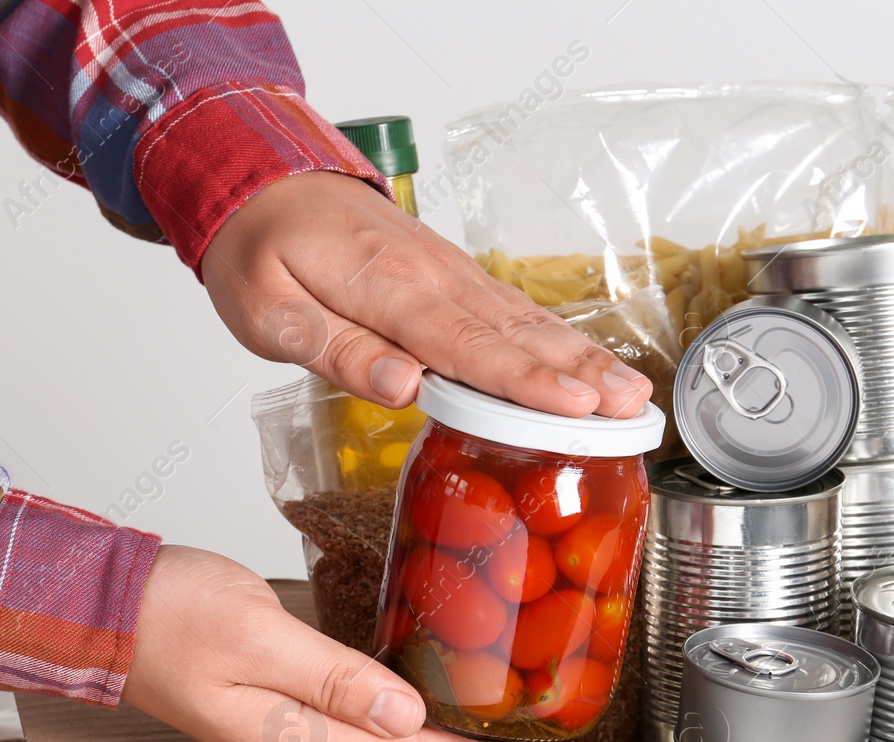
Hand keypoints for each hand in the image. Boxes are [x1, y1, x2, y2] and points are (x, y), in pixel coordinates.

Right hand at [121, 545, 498, 741]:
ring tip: (462, 695)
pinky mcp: (258, 704)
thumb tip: (407, 716)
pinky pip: (335, 713)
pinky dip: (374, 699)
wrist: (92, 608)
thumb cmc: (166, 615)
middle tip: (501, 709)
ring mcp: (268, 731)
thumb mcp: (262, 638)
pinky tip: (394, 677)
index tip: (509, 733)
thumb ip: (336, 680)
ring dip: (411, 719)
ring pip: (360, 735)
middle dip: (443, 737)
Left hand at [201, 170, 653, 418]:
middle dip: (579, 373)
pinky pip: (512, 311)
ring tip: (632, 393)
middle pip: (514, 334)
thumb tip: (403, 388)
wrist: (260, 181)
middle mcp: (431, 276)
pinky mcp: (453, 277)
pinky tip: (589, 366)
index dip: (524, 381)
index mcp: (386, 287)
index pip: (466, 344)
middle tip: (633, 408)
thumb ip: (337, 349)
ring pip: (525, 321)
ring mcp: (449, 273)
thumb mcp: (268, 310)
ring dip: (582, 358)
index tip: (574, 407)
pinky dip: (557, 339)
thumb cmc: (260, 250)